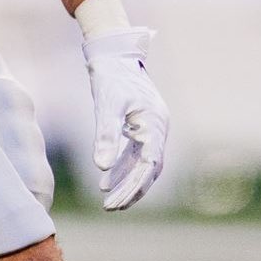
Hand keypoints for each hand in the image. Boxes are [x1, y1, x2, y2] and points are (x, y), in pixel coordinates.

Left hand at [85, 27, 167, 210]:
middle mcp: (158, 128)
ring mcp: (151, 127)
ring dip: (127, 182)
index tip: (115, 203)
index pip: (149, 165)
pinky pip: (135, 154)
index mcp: (155, 124)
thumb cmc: (111, 76)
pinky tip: (105, 180)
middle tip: (110, 208)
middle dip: (131, 190)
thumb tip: (102, 167)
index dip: (134, 187)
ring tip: (108, 201)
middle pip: (149, 169)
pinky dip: (122, 168)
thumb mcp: (106, 105)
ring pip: (142, 164)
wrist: (113, 53)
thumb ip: (106, 135)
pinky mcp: (140, 125)